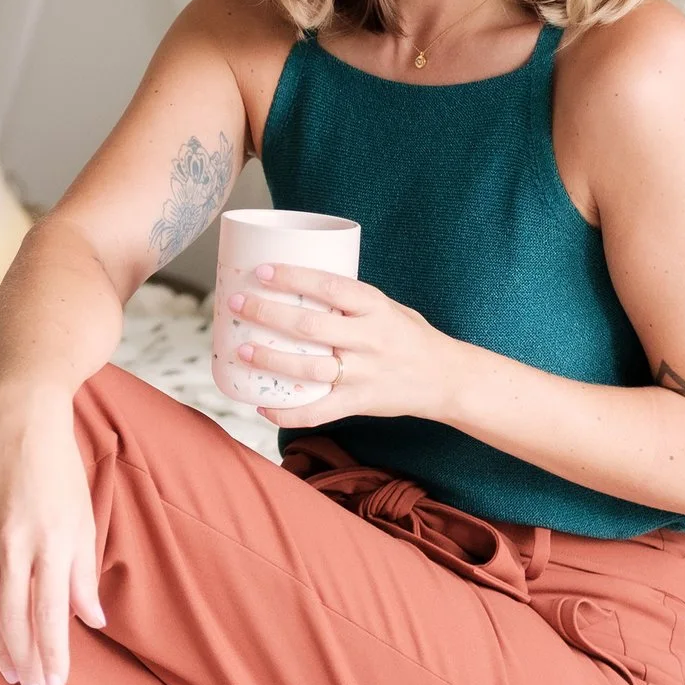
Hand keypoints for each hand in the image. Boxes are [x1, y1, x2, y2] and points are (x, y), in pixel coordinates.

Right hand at [0, 399, 103, 684]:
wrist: (23, 424)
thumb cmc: (61, 472)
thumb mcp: (85, 521)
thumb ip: (84, 575)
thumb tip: (90, 621)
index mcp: (54, 543)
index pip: (51, 615)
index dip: (52, 654)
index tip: (55, 682)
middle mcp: (16, 545)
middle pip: (16, 620)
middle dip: (26, 661)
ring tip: (12, 674)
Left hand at [227, 263, 459, 429]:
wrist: (446, 378)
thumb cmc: (409, 336)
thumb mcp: (388, 307)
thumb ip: (349, 301)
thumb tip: (296, 286)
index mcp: (375, 307)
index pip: (330, 286)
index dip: (294, 277)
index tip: (262, 271)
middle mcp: (369, 339)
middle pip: (311, 326)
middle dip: (268, 313)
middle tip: (237, 303)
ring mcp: (364, 373)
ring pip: (310, 368)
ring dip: (271, 359)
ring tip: (242, 350)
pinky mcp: (360, 402)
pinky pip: (319, 412)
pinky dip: (288, 413)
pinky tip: (263, 407)